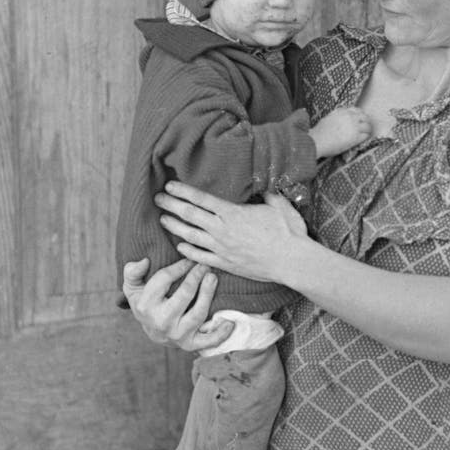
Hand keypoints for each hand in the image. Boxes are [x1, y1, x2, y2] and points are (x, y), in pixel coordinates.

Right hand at [122, 257, 234, 350]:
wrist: (153, 331)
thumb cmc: (146, 302)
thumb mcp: (133, 287)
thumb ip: (132, 272)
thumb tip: (144, 261)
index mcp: (146, 305)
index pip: (165, 280)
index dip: (179, 267)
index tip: (190, 258)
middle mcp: (161, 321)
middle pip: (184, 296)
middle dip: (196, 277)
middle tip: (205, 265)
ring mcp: (177, 334)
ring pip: (197, 314)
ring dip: (208, 295)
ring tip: (213, 278)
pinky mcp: (190, 344)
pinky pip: (208, 341)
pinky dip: (220, 334)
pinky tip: (230, 323)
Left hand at [155, 183, 307, 281]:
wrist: (291, 262)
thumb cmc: (288, 232)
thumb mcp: (278, 205)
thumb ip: (266, 194)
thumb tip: (262, 185)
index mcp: (233, 213)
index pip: (201, 199)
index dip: (183, 191)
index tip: (169, 185)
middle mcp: (222, 230)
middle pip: (190, 215)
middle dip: (171, 205)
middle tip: (157, 199)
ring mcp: (222, 248)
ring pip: (190, 236)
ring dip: (174, 227)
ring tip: (163, 219)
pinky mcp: (226, 263)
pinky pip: (200, 257)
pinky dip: (188, 251)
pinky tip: (179, 246)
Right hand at [308, 107, 371, 157]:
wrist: (317, 140)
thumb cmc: (318, 133)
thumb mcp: (327, 120)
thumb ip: (335, 118)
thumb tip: (338, 123)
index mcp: (341, 111)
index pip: (355, 110)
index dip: (358, 115)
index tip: (358, 120)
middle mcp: (349, 116)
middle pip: (363, 116)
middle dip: (365, 121)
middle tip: (365, 127)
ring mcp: (353, 126)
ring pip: (367, 125)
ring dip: (367, 129)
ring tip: (366, 133)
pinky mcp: (356, 136)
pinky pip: (366, 134)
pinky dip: (366, 136)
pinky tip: (364, 139)